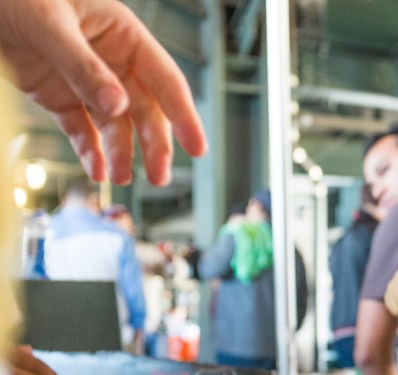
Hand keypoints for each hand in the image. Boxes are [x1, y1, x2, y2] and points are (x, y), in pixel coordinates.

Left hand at [0, 0, 206, 184]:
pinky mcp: (56, 96)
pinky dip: (89, 151)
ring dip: (121, 153)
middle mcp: (110, 60)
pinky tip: (97, 171)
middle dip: (154, 144)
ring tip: (121, 177)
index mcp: (121, 34)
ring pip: (115, 125)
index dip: (184, 115)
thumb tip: (118, 106)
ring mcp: (84, 80)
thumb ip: (84, 67)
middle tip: (159, 176)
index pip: (164, 80)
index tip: (197, 148)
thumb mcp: (50, 24)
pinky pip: (80, 129)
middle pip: (144, 110)